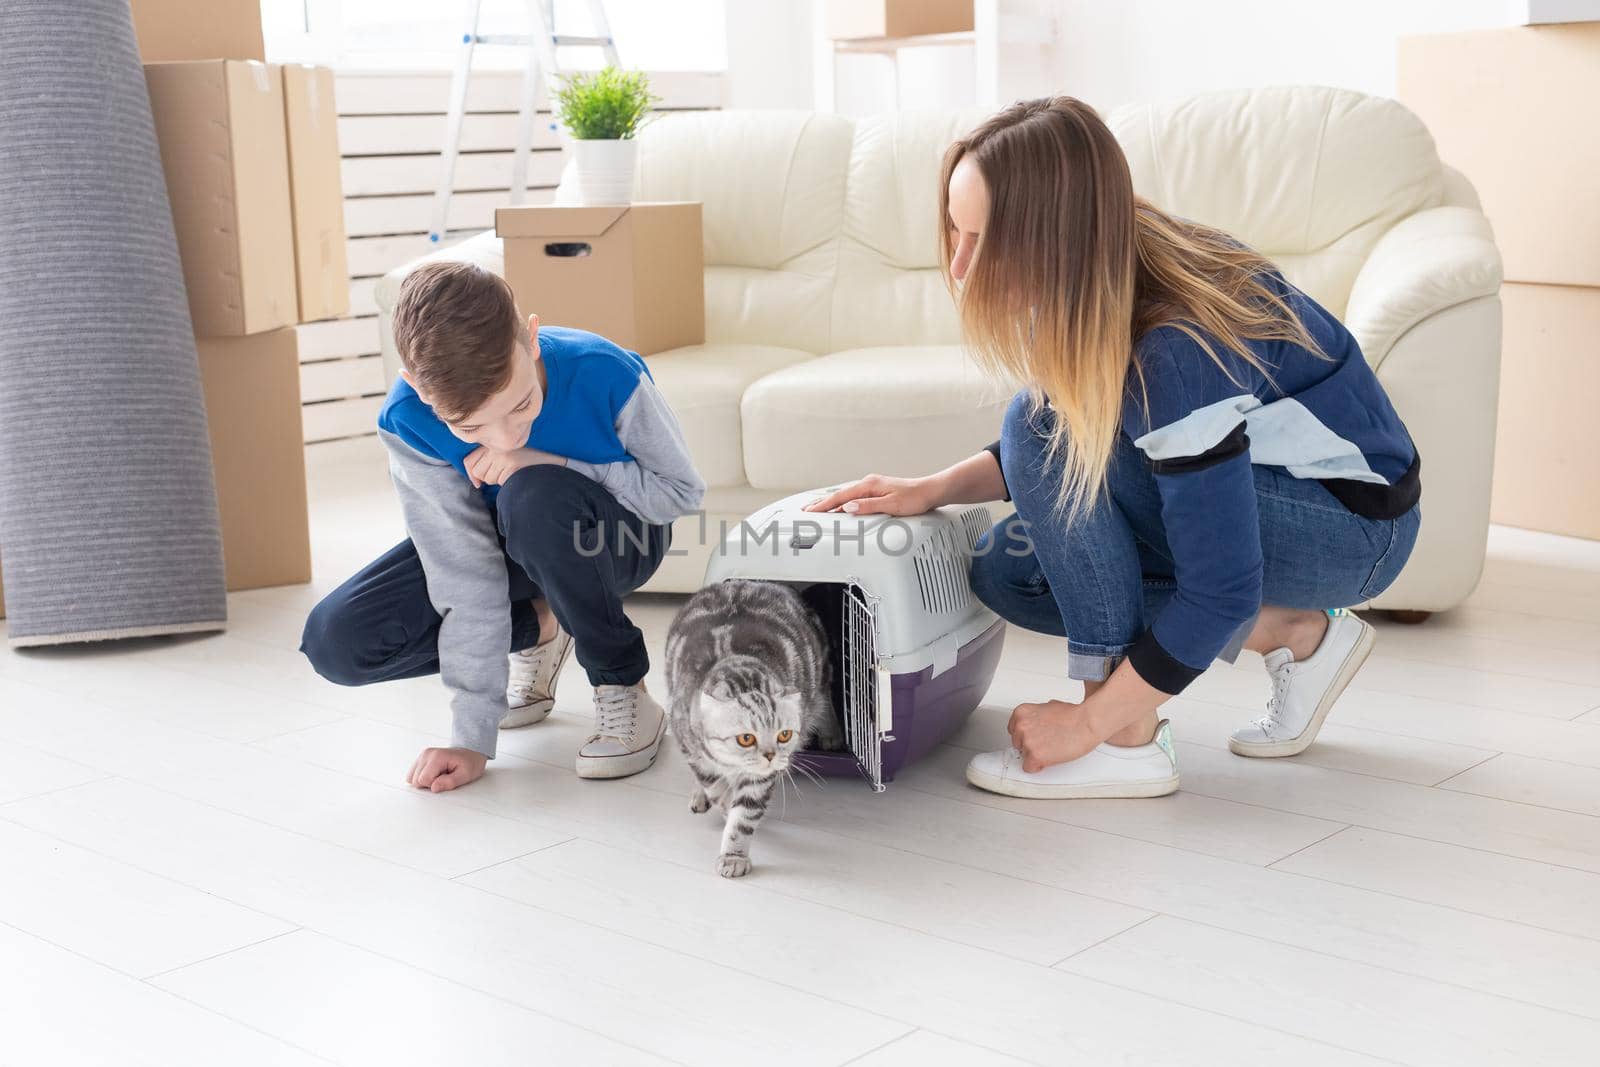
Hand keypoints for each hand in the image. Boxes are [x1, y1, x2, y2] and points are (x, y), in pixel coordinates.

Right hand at [407, 746, 487, 791]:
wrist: (470, 754)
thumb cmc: (469, 764)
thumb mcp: (466, 775)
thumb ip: (450, 782)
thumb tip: (434, 788)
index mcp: (437, 756)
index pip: (423, 780)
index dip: (434, 785)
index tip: (446, 779)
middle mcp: (427, 754)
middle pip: (415, 780)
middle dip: (429, 784)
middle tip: (444, 777)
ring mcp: (422, 756)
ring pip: (411, 778)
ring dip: (425, 781)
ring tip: (440, 775)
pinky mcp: (420, 759)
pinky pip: (412, 775)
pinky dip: (422, 778)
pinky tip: (434, 774)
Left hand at [464, 446, 564, 487]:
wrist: (548, 463)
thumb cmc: (525, 462)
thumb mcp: (504, 456)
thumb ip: (486, 463)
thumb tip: (476, 483)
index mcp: (493, 442)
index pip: (469, 461)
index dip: (471, 474)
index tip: (478, 483)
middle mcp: (497, 446)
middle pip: (478, 472)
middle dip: (489, 477)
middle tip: (504, 471)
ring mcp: (504, 455)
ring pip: (488, 479)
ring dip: (499, 480)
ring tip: (512, 472)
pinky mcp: (511, 465)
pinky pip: (500, 482)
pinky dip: (508, 483)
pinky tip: (517, 475)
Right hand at [803, 473, 938, 515]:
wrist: (929, 491)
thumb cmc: (914, 498)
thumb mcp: (891, 505)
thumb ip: (868, 506)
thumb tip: (847, 507)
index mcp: (869, 485)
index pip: (841, 496)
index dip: (824, 505)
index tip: (810, 511)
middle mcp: (869, 483)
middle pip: (840, 494)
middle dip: (822, 502)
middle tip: (805, 510)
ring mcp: (872, 487)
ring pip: (845, 495)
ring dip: (831, 502)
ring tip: (817, 509)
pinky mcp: (876, 491)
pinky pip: (853, 496)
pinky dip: (842, 501)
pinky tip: (839, 506)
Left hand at [1007, 700, 1100, 772]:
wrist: (1086, 723)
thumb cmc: (1073, 716)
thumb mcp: (1049, 707)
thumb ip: (1037, 715)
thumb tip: (1037, 720)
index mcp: (1022, 712)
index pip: (1014, 730)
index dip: (1027, 735)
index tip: (1036, 737)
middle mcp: (1021, 726)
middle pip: (1018, 743)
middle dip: (1030, 745)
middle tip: (1047, 743)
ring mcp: (1027, 741)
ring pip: (1023, 756)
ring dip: (1036, 755)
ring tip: (1052, 748)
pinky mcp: (1034, 755)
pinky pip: (1028, 768)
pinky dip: (1038, 767)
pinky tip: (1050, 758)